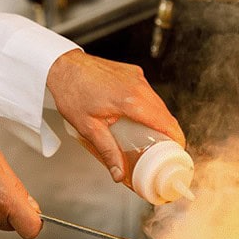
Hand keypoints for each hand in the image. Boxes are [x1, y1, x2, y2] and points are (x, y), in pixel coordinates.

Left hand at [45, 49, 183, 181]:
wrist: (61, 66)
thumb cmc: (72, 92)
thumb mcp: (89, 128)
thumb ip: (108, 151)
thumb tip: (118, 173)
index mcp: (131, 101)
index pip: (165, 122)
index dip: (176, 138)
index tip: (177, 151)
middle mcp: (138, 85)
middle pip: (164, 113)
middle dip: (167, 132)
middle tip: (162, 150)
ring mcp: (135, 76)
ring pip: (156, 101)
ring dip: (156, 118)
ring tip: (149, 136)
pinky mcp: (131, 71)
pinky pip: (146, 91)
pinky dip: (147, 105)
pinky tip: (136, 117)